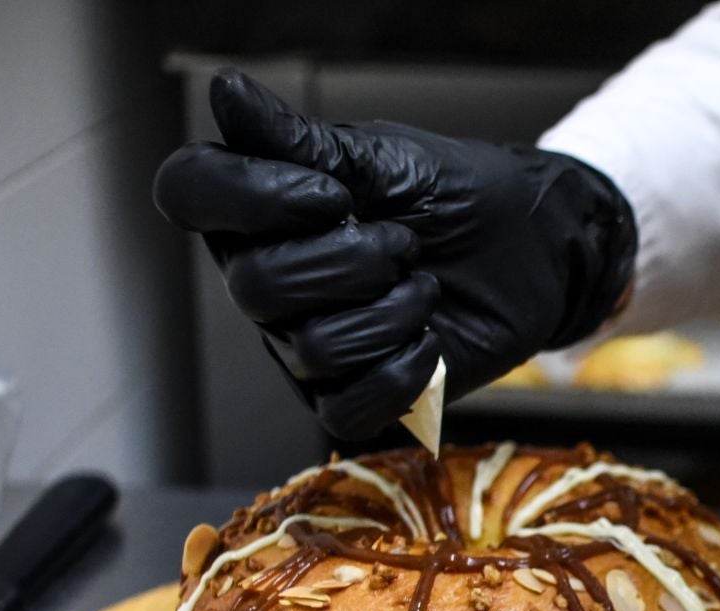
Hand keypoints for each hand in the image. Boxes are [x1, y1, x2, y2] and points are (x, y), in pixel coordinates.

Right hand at [153, 68, 635, 439]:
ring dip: (387, 314)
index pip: (191, 193)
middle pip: (255, 287)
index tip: (333, 193)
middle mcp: (269, 280)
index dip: (255, 197)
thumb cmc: (454, 197)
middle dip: (349, 262)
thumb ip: (299, 139)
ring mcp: (306, 345)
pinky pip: (346, 409)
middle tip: (404, 242)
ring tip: (425, 285)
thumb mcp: (382, 158)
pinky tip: (430, 341)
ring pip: (309, 351)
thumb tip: (226, 92)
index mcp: (260, 210)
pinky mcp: (355, 395)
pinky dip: (400, 373)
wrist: (528, 249)